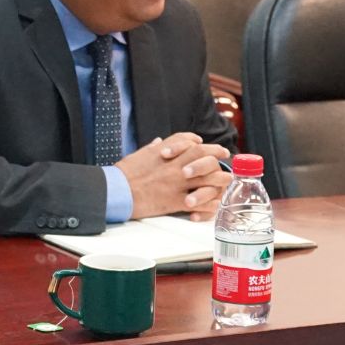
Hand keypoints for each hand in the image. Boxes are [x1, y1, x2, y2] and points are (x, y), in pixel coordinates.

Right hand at [117, 133, 233, 220]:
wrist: (117, 191)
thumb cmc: (123, 174)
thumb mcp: (138, 155)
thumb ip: (152, 148)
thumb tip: (159, 142)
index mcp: (164, 153)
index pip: (187, 141)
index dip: (200, 142)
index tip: (206, 144)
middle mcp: (173, 165)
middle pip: (203, 157)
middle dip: (216, 156)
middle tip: (225, 158)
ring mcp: (176, 183)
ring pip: (206, 178)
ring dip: (219, 178)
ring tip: (227, 179)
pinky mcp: (174, 201)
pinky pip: (198, 201)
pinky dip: (209, 203)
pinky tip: (215, 203)